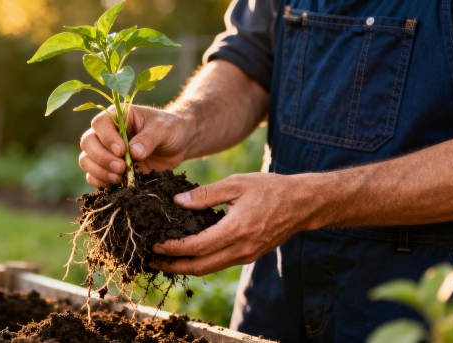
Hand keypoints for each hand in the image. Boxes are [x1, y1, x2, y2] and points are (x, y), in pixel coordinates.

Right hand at [78, 105, 192, 187]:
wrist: (178, 145)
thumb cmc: (170, 129)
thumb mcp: (164, 129)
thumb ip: (149, 139)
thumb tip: (133, 153)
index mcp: (118, 116)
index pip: (100, 123)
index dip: (106, 138)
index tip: (122, 151)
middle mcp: (106, 132)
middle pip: (88, 142)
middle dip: (102, 158)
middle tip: (121, 167)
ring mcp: (105, 151)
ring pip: (86, 160)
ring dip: (99, 171)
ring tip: (120, 177)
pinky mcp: (109, 168)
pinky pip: (93, 176)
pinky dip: (100, 182)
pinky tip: (117, 183)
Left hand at [150, 173, 323, 275]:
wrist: (302, 204)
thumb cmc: (270, 189)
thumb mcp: (236, 184)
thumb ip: (205, 194)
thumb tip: (177, 202)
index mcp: (236, 230)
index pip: (196, 246)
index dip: (172, 248)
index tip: (154, 244)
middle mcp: (241, 248)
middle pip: (200, 266)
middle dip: (172, 266)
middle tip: (150, 260)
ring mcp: (246, 255)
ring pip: (209, 268)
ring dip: (184, 267)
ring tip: (163, 261)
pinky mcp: (249, 256)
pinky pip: (219, 263)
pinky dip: (200, 262)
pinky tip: (187, 255)